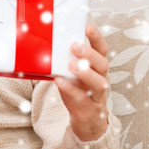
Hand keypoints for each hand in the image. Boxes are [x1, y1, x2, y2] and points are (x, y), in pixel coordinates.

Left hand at [54, 24, 109, 141]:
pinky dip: (70, 89)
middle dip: (89, 54)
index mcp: (97, 69)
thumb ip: (65, 62)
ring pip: (98, 84)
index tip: (87, 26)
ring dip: (85, 73)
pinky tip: (59, 81)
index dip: (96, 38)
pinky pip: (82, 99)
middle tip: (74, 46)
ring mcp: (97, 96)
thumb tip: (45, 44)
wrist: (87, 121)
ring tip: (71, 65)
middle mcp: (101, 80)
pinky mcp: (89, 109)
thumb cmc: (78, 92)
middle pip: (103, 65)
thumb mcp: (74, 76)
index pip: (102, 51)